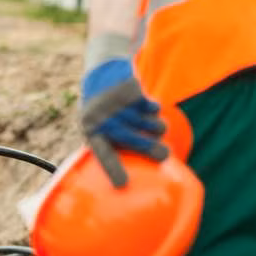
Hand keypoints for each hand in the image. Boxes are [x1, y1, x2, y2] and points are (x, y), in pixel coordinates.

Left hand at [80, 58, 167, 186]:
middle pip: (130, 137)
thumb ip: (108, 144)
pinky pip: (151, 108)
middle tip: (165, 156)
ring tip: (157, 131)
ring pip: (146, 122)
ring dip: (156, 128)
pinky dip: (154, 111)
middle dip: (148, 148)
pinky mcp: (132, 90)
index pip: (102, 154)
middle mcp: (102, 117)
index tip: (123, 185)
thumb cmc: (102, 110)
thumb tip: (129, 177)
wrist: (103, 71)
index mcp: (91, 131)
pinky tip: (149, 109)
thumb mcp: (97, 126)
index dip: (112, 170)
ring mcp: (117, 103)